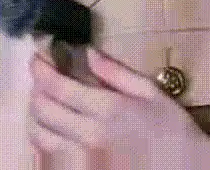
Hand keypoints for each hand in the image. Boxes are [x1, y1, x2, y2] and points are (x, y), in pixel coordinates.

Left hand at [28, 47, 209, 167]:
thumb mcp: (151, 92)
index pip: (56, 86)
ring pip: (41, 136)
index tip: (37, 59)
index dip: (39, 70)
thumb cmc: (174, 131)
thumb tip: (87, 52)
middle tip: (41, 78)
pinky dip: (45, 141)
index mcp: (106, 109)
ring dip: (35, 115)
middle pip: (42, 110)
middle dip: (35, 89)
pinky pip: (52, 159)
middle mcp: (89, 136)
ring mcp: (85, 162)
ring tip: (43, 102)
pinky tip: (54, 131)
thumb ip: (115, 72)